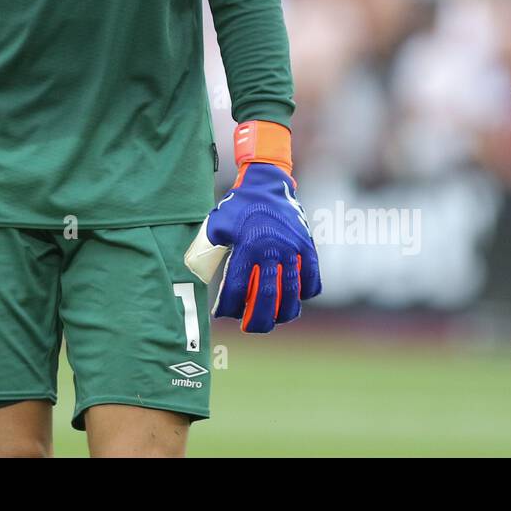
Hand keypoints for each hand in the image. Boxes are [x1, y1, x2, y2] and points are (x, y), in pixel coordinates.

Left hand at [184, 121, 321, 330]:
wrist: (267, 183)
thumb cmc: (238, 207)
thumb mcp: (216, 224)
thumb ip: (207, 249)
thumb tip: (198, 274)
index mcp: (246, 246)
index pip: (236, 288)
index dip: (228, 306)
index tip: (222, 314)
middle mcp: (271, 251)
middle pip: (266, 298)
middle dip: (256, 320)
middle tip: (249, 327)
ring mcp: (293, 250)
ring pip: (292, 295)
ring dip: (282, 313)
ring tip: (274, 319)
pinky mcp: (308, 247)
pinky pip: (312, 280)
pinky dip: (305, 294)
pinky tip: (294, 299)